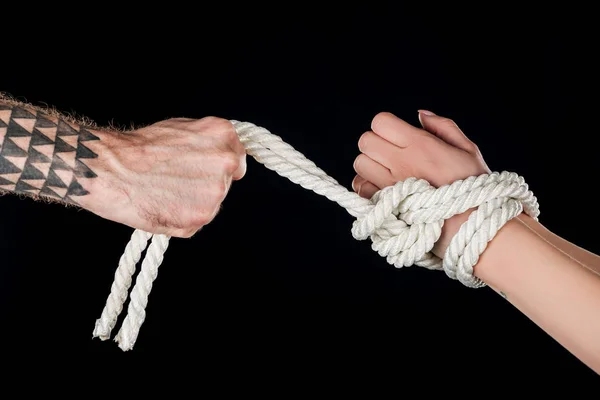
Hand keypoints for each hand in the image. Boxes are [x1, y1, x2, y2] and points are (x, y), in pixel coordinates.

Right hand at [84, 117, 245, 237]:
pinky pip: (197, 222)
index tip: (206, 170)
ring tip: (165, 191)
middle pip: (226, 182)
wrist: (110, 168)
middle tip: (176, 180)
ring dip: (194, 203)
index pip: (238, 158)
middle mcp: (225, 162)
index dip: (220, 166)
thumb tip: (219, 154)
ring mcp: (216, 191)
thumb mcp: (182, 128)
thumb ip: (208, 142)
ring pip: (212, 204)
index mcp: (223, 135)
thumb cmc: (139, 148)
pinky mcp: (201, 216)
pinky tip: (163, 204)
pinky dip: (182, 219)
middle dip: (206, 184)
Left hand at [351, 111, 489, 256]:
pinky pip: (361, 189)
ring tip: (387, 174)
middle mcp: (401, 162)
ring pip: (359, 163)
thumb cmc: (473, 190)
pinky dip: (367, 188)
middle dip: (375, 144)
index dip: (386, 127)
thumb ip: (443, 127)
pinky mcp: (384, 205)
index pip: (380, 122)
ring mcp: (390, 184)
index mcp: (420, 144)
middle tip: (390, 155)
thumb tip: (419, 115)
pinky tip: (384, 191)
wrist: (472, 228)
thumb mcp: (467, 150)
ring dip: (369, 166)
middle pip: (365, 141)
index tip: (396, 137)